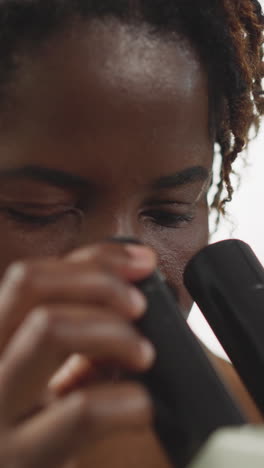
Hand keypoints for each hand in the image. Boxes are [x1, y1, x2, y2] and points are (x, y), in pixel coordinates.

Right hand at [0, 242, 156, 467]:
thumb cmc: (45, 426)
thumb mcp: (53, 368)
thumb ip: (78, 326)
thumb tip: (131, 279)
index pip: (30, 275)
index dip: (93, 258)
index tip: (141, 262)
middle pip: (29, 284)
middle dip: (98, 282)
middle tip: (138, 305)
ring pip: (49, 328)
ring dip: (112, 331)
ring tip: (143, 354)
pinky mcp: (23, 459)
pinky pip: (82, 409)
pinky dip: (128, 397)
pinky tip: (140, 405)